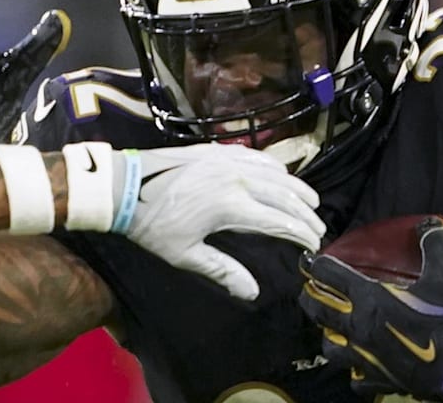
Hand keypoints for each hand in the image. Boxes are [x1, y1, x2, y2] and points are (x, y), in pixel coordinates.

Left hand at [124, 144, 325, 300]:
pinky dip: (275, 168)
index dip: (302, 234)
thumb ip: (223, 271)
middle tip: (318, 227)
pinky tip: (280, 175)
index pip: (281, 222)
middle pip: (286, 196)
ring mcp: (228, 160)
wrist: (123, 186)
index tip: (314, 245)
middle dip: (306, 213)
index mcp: (233, 207)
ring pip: (276, 173)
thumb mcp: (186, 254)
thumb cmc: (152, 225)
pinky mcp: (217, 149)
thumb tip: (252, 292)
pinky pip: (256, 156)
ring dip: (297, 189)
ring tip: (310, 202)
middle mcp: (238, 179)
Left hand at [298, 216, 442, 402]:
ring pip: (331, 347)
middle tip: (307, 292)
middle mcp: (360, 327)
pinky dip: (354, 370)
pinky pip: (356, 378)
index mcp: (370, 298)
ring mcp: (366, 356)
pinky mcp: (379, 380)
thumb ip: (435, 245)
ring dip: (328, 336)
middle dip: (309, 298)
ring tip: (331, 330)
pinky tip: (360, 365)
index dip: (317, 266)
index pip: (330, 276)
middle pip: (318, 311)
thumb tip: (431, 224)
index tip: (310, 262)